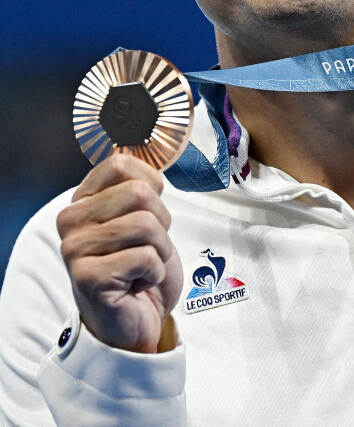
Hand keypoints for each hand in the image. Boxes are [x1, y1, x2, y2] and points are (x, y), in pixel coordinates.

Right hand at [57, 154, 182, 353]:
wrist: (135, 321)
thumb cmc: (140, 268)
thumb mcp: (143, 216)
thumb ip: (138, 186)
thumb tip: (147, 153)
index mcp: (84, 200)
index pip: (120, 164)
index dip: (151, 184)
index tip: (149, 210)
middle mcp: (72, 220)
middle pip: (140, 192)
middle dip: (161, 221)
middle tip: (148, 246)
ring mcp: (76, 249)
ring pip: (146, 224)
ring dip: (160, 249)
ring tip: (143, 265)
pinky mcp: (88, 277)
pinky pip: (146, 256)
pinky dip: (154, 271)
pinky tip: (137, 283)